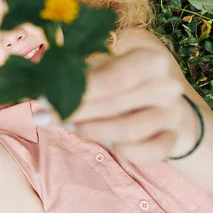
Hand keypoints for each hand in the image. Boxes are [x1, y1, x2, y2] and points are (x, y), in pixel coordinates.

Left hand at [33, 46, 196, 162]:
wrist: (165, 111)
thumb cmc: (123, 87)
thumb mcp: (102, 74)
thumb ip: (75, 81)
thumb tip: (39, 97)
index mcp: (149, 61)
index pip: (113, 76)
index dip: (78, 91)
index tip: (47, 99)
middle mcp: (167, 86)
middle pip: (114, 103)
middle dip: (75, 112)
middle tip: (46, 117)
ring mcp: (173, 114)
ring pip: (127, 130)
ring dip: (92, 131)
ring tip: (72, 127)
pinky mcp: (173, 140)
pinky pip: (145, 151)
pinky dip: (120, 150)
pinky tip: (105, 144)